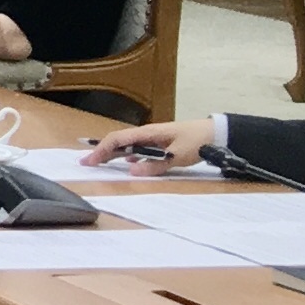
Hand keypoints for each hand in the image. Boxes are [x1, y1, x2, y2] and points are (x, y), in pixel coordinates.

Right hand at [79, 118, 213, 168]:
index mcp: (148, 133)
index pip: (117, 139)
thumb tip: (131, 171)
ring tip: (100, 163)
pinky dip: (127, 155)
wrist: (217, 133)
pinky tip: (128, 163)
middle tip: (87, 163)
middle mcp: (147, 134)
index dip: (101, 150)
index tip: (90, 161)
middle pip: (118, 141)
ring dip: (113, 153)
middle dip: (101, 151)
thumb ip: (155, 165)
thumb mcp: (177, 156)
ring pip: (127, 145)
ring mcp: (153, 138)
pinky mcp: (160, 143)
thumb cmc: (198, 141)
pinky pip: (138, 148)